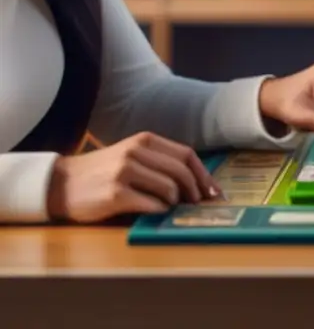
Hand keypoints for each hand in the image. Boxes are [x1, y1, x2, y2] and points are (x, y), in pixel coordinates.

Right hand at [46, 132, 219, 222]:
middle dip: (195, 191)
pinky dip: (159, 211)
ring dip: (175, 203)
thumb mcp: (131, 156)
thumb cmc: (102, 172)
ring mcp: (125, 172)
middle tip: (196, 205)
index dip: (204, 175)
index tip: (213, 191)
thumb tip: (197, 183)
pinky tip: (154, 212)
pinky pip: (151, 205)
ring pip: (169, 189)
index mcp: (144, 140)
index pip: (187, 155)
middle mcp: (136, 152)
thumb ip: (159, 162)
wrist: (61, 184)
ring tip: (168, 207)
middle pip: (182, 172)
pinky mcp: (115, 193)